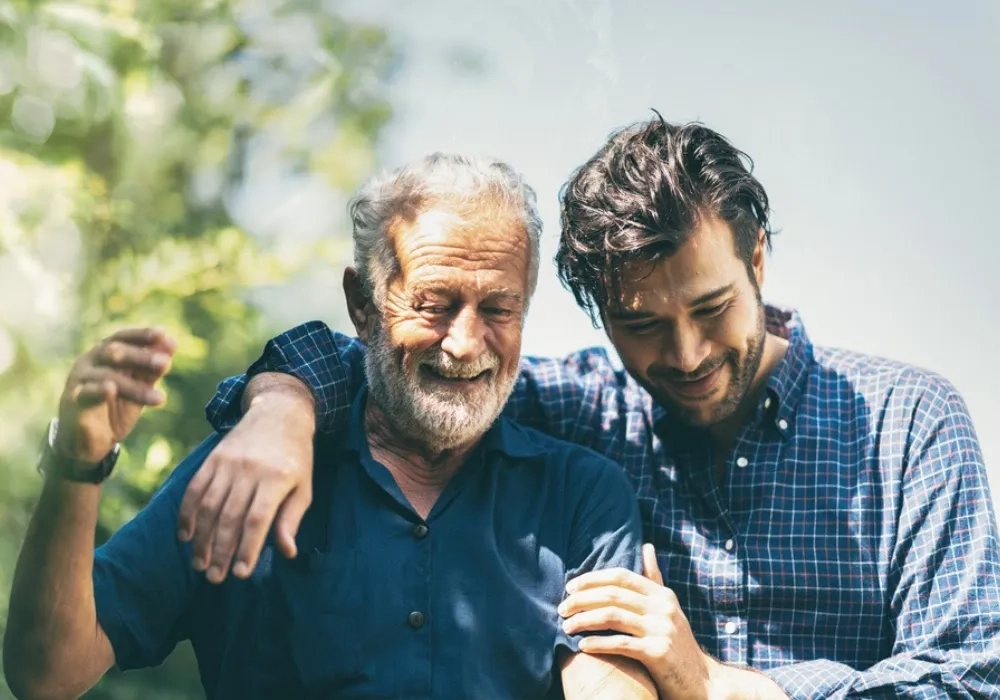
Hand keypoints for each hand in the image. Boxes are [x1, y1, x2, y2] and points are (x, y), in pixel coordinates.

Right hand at [56, 328, 175, 462]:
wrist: (88, 441)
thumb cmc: (115, 407)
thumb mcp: (138, 387)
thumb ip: (152, 369)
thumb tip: (172, 344)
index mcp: (103, 354)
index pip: (121, 337)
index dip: (141, 335)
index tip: (163, 334)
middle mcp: (88, 362)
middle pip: (114, 352)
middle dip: (142, 357)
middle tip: (166, 364)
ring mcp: (78, 380)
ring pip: (107, 377)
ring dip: (135, 387)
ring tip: (160, 399)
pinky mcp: (72, 401)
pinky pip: (85, 393)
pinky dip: (99, 390)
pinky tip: (112, 390)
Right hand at [176, 390, 315, 583]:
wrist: (278, 414)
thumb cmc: (295, 458)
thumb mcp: (303, 487)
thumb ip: (292, 519)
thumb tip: (287, 552)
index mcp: (276, 478)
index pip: (257, 519)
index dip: (248, 548)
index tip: (241, 574)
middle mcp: (250, 470)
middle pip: (229, 517)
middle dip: (220, 551)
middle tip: (214, 578)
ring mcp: (228, 463)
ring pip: (208, 506)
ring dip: (201, 538)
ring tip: (199, 564)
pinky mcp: (212, 459)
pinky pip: (194, 489)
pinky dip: (186, 514)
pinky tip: (185, 536)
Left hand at [559, 543, 723, 699]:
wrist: (703, 681)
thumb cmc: (678, 643)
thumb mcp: (668, 607)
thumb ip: (654, 579)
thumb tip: (647, 546)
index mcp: (662, 594)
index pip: (621, 576)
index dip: (592, 579)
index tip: (569, 587)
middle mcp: (663, 607)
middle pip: (612, 594)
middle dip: (582, 600)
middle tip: (561, 609)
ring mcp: (662, 629)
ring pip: (612, 616)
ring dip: (583, 620)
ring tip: (566, 627)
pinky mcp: (658, 653)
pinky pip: (620, 643)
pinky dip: (598, 643)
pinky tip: (582, 646)